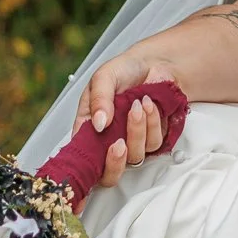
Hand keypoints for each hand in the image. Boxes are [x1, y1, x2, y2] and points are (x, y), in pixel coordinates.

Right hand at [75, 54, 184, 186]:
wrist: (153, 62)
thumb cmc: (124, 70)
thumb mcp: (103, 77)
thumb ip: (98, 100)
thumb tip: (98, 124)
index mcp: (89, 130)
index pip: (83, 161)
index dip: (88, 169)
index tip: (100, 155)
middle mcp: (108, 140)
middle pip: (109, 174)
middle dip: (115, 163)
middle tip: (119, 143)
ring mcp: (131, 141)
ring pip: (135, 156)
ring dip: (137, 131)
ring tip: (137, 105)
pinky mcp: (152, 137)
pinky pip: (154, 143)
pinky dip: (152, 123)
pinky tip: (149, 105)